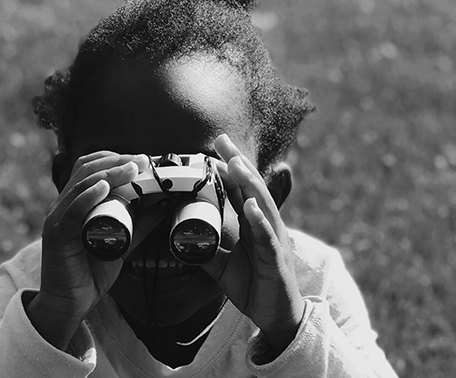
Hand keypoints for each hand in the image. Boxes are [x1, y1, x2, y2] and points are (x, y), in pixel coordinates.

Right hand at [26, 151, 149, 349]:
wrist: (70, 305)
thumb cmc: (91, 273)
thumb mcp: (123, 242)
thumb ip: (139, 224)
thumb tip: (164, 205)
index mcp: (76, 202)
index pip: (91, 167)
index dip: (116, 158)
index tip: (144, 160)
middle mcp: (63, 205)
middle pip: (86, 168)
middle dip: (117, 160)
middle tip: (143, 160)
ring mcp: (57, 218)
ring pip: (81, 184)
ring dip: (109, 172)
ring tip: (133, 168)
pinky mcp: (57, 235)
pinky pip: (72, 211)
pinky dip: (89, 196)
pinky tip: (105, 187)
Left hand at [202, 134, 304, 355]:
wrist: (275, 317)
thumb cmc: (253, 286)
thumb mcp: (221, 265)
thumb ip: (205, 249)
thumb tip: (179, 237)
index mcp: (253, 225)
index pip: (241, 190)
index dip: (229, 168)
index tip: (214, 148)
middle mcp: (265, 226)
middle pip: (252, 189)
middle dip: (238, 163)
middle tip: (222, 140)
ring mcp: (273, 241)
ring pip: (262, 206)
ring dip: (249, 183)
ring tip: (236, 163)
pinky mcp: (276, 260)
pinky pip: (267, 237)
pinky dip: (259, 220)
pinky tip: (251, 206)